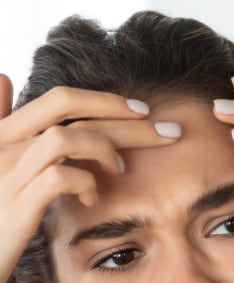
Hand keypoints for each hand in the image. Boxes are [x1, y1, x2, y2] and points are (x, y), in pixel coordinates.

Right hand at [0, 77, 179, 282]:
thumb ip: (2, 122)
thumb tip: (3, 78)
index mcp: (4, 133)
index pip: (60, 99)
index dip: (105, 100)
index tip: (144, 111)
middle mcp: (3, 145)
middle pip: (71, 112)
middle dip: (126, 120)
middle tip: (168, 133)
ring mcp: (7, 173)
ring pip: (64, 138)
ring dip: (103, 149)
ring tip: (120, 170)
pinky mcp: (15, 205)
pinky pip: (59, 178)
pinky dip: (85, 184)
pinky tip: (93, 200)